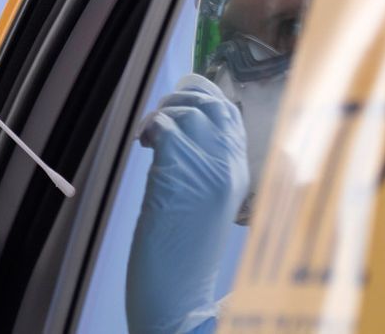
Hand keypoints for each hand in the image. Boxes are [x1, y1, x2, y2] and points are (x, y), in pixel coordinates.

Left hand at [126, 74, 247, 333]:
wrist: (180, 289)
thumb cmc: (184, 251)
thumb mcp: (206, 202)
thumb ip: (202, 167)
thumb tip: (176, 134)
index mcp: (240, 173)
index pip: (231, 115)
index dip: (205, 97)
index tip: (180, 102)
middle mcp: (230, 164)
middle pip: (215, 103)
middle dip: (185, 96)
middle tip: (162, 112)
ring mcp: (209, 165)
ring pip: (188, 110)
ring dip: (161, 114)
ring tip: (148, 136)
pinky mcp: (182, 168)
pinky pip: (166, 125)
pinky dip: (150, 127)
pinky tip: (143, 145)